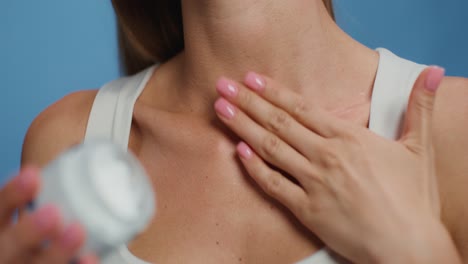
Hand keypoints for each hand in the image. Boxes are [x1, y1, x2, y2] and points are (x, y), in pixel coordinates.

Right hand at [0, 167, 96, 263]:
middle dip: (29, 230)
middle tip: (52, 213)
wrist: (20, 261)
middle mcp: (4, 252)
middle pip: (9, 245)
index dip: (12, 193)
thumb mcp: (20, 217)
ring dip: (56, 252)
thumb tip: (77, 151)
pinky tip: (90, 258)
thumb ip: (40, 191)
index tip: (32, 175)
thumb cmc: (27, 239)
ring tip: (77, 231)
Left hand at [214, 67, 459, 262]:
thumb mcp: (419, 147)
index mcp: (349, 138)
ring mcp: (314, 183)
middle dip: (248, 102)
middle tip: (222, 86)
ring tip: (220, 110)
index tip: (251, 78)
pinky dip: (254, 168)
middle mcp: (327, 156)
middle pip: (279, 123)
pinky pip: (274, 186)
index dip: (273, 91)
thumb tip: (433, 71)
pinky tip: (238, 151)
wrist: (409, 245)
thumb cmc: (414, 198)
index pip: (302, 108)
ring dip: (242, 127)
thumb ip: (420, 106)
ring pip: (270, 149)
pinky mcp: (307, 210)